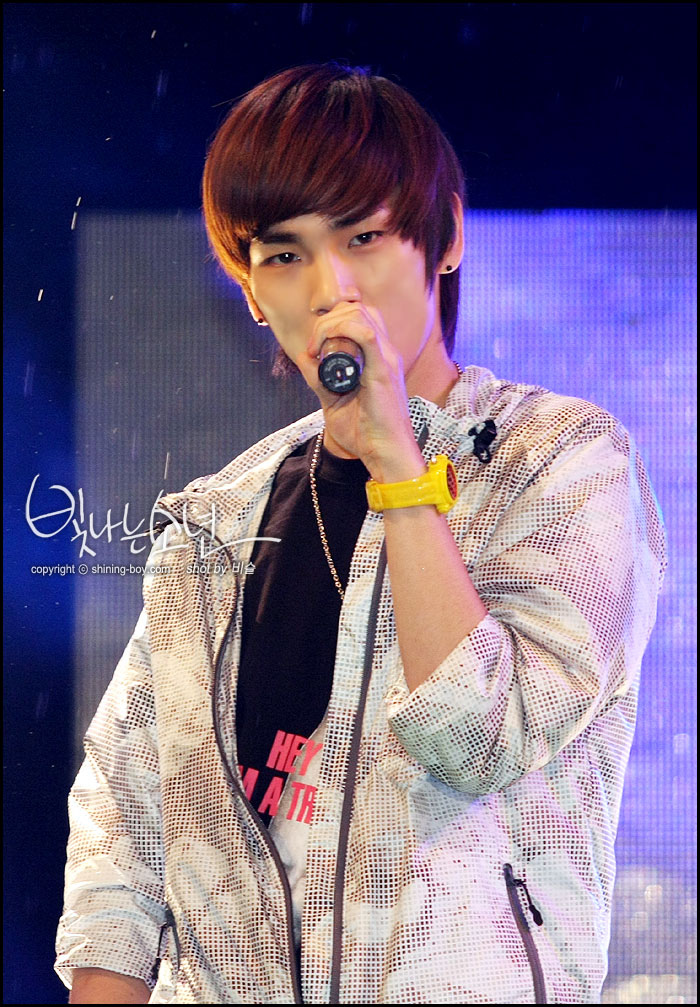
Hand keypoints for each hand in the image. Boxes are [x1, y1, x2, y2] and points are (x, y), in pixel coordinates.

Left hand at [295, 302, 425, 481]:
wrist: (384, 453)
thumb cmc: (365, 432)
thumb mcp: (332, 399)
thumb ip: (318, 378)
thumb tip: (303, 356)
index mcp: (378, 357)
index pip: (359, 317)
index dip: (332, 321)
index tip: (314, 345)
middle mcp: (385, 352)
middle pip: (357, 309)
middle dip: (327, 320)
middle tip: (313, 347)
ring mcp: (386, 358)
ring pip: (359, 314)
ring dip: (330, 325)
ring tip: (317, 349)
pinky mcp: (383, 369)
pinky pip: (365, 333)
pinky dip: (340, 332)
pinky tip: (325, 351)